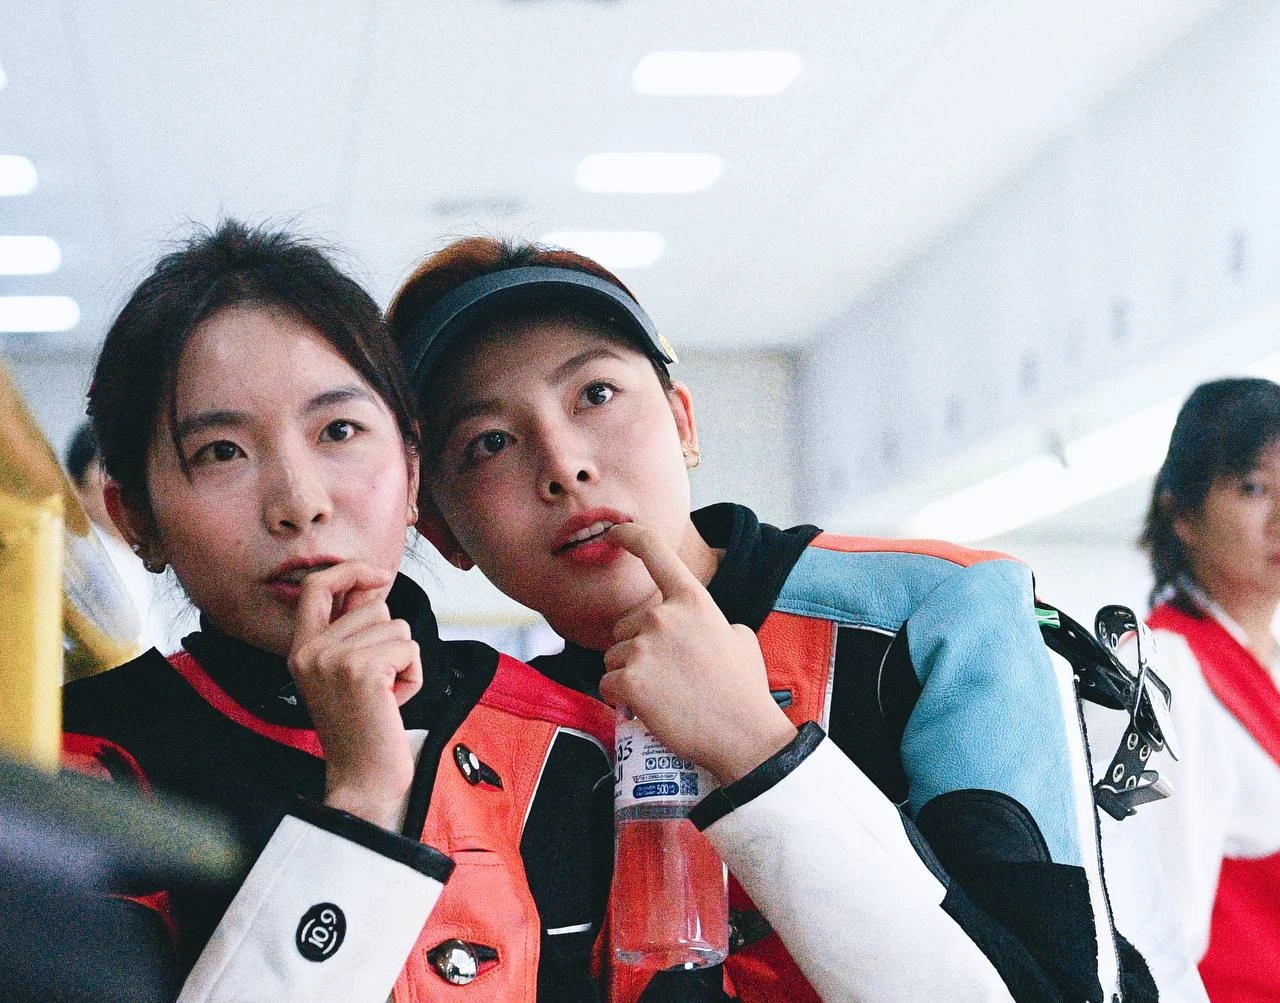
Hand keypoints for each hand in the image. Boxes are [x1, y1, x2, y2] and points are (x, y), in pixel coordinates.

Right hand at [288, 562, 421, 828]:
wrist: (363, 778)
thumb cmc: (363, 724)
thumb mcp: (342, 671)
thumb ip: (350, 630)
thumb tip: (376, 583)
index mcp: (299, 649)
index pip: (316, 585)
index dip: (351, 570)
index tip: (379, 575)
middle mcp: (309, 651)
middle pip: (374, 606)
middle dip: (390, 638)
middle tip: (377, 682)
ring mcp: (333, 660)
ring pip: (397, 626)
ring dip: (403, 659)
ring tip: (384, 694)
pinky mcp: (363, 671)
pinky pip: (410, 648)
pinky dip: (414, 675)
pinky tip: (394, 702)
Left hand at [600, 523, 796, 785]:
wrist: (743, 735)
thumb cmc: (744, 690)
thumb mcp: (740, 638)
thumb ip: (711, 621)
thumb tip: (706, 625)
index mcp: (692, 600)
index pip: (655, 552)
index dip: (630, 535)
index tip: (614, 529)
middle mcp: (663, 616)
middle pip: (624, 626)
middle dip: (637, 648)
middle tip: (670, 676)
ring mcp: (644, 648)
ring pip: (614, 657)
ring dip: (629, 676)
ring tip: (663, 695)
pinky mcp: (629, 681)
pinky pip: (607, 685)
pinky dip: (620, 699)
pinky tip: (646, 708)